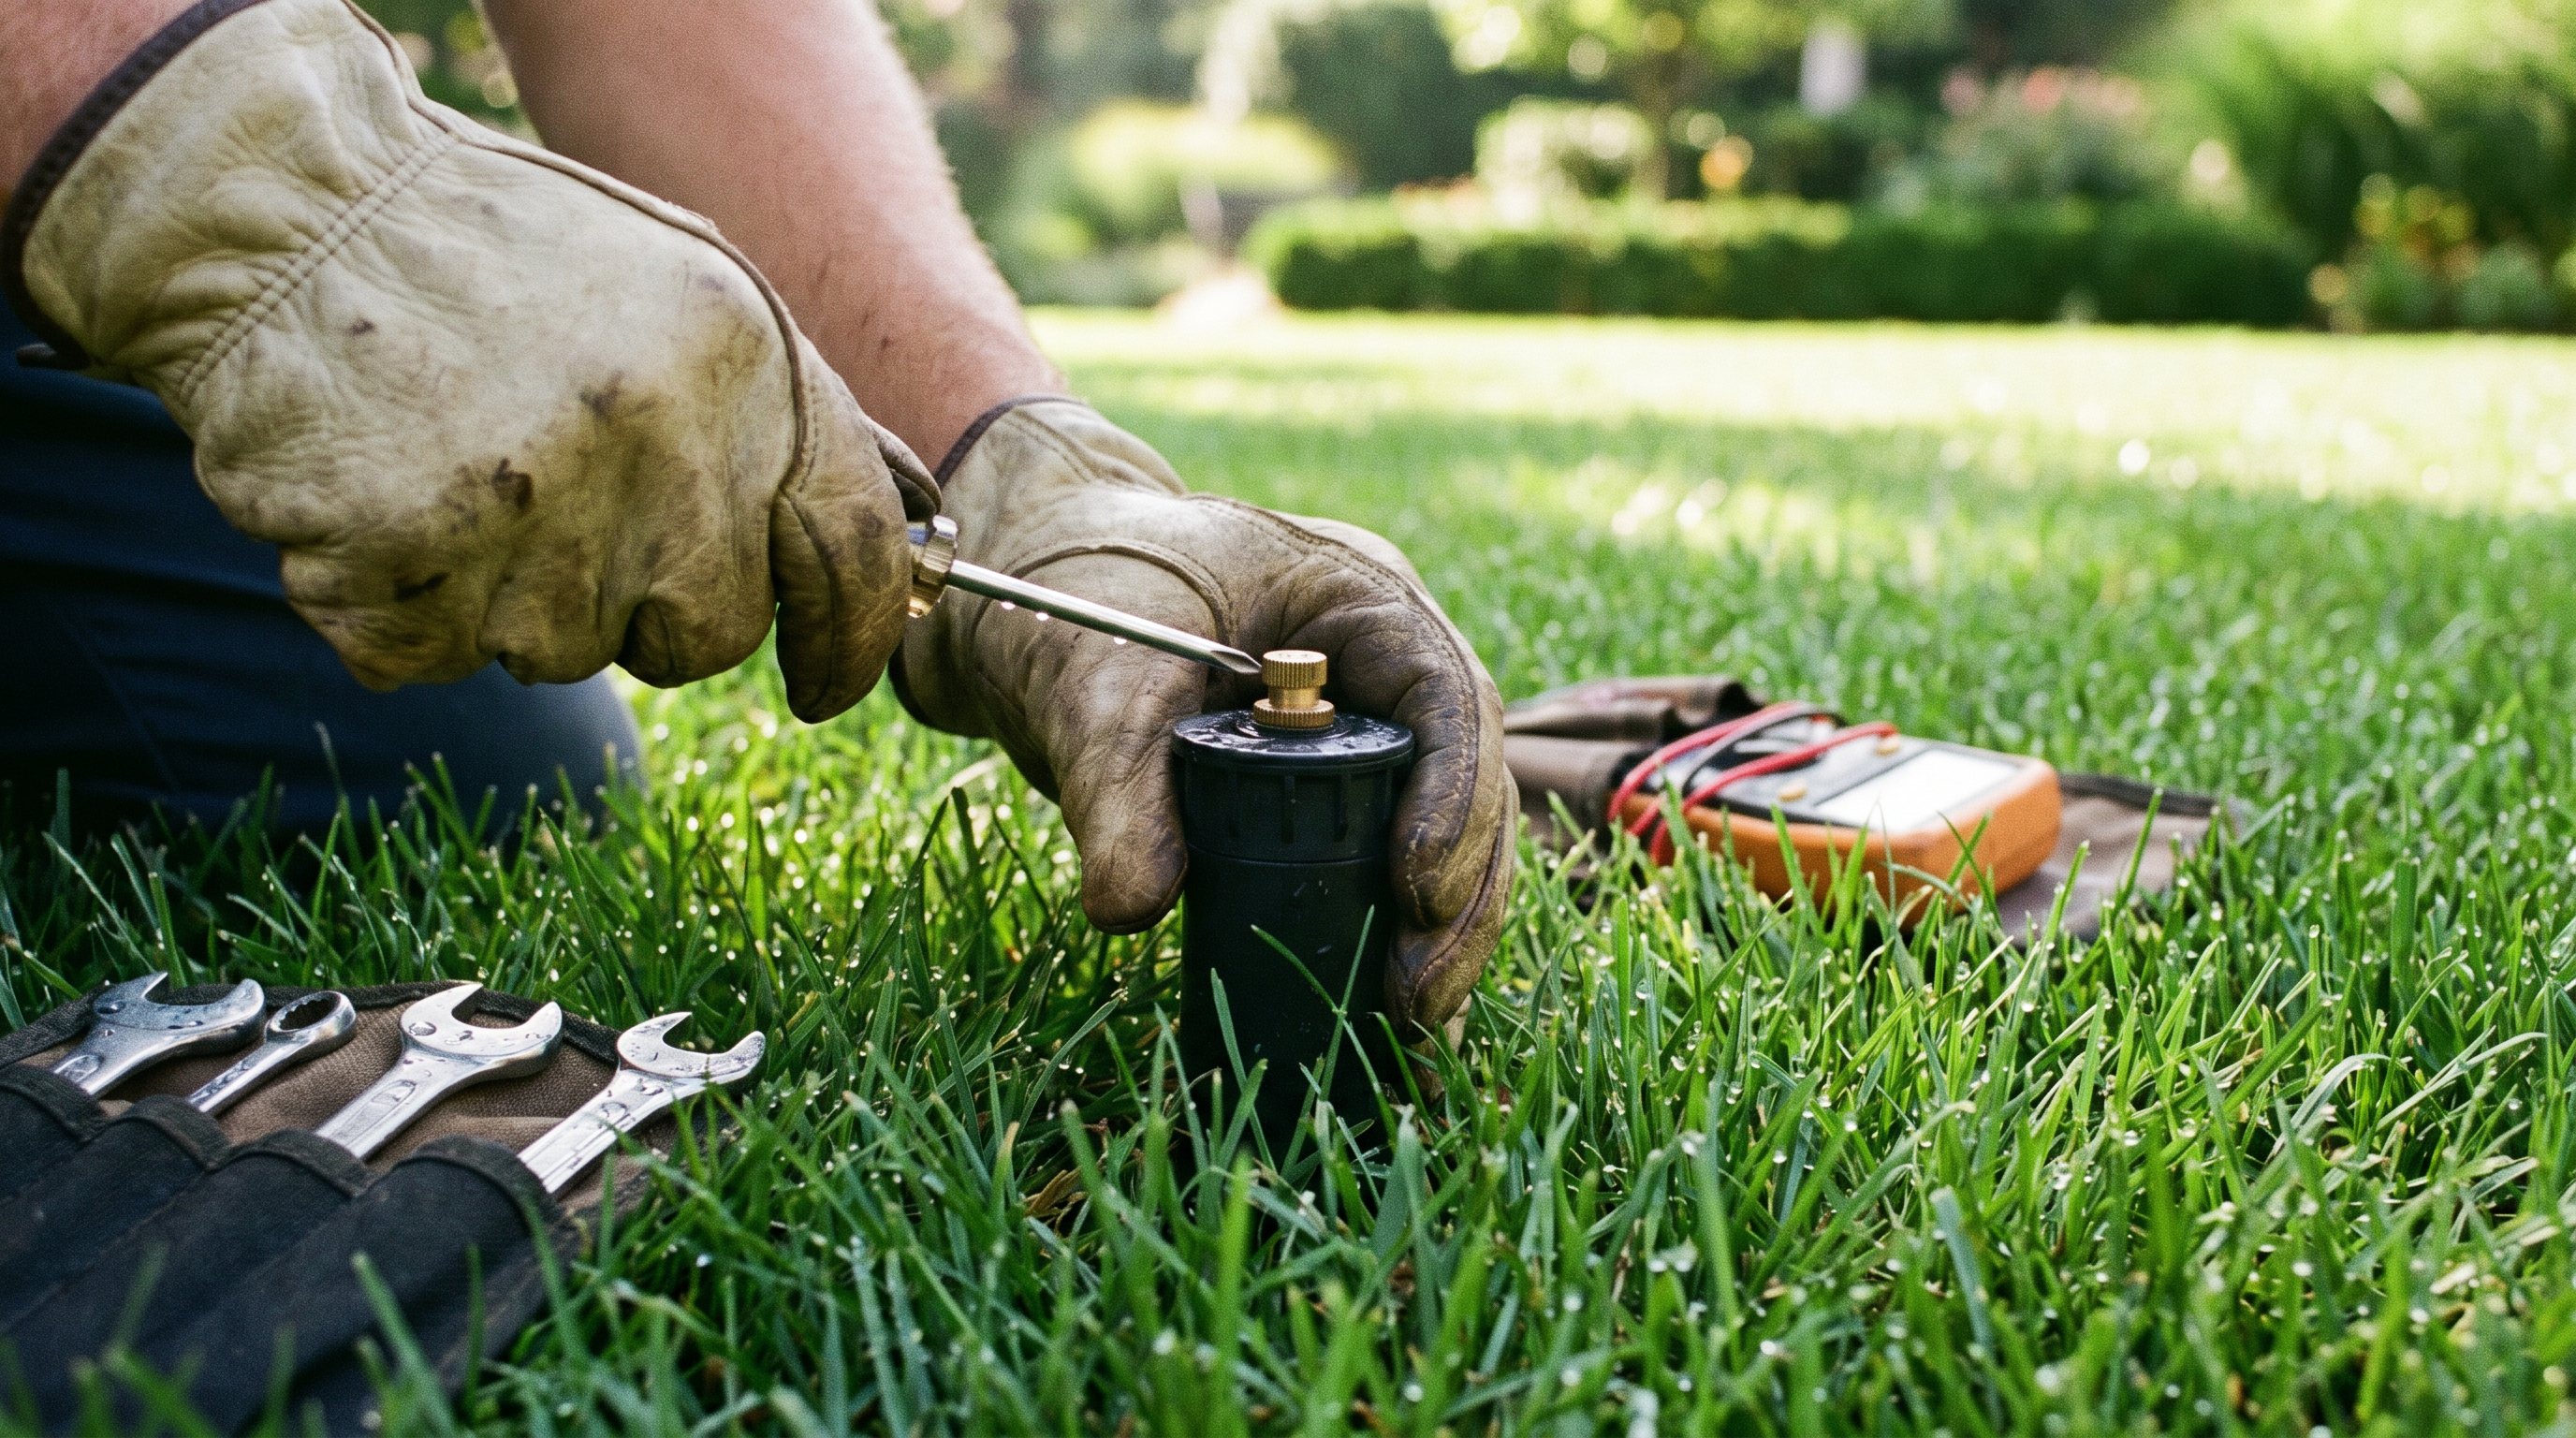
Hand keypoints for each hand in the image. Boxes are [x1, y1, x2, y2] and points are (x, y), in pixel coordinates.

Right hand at [1, 0, 933, 718]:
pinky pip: (436, 655)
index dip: (849, 639)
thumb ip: (790, 422)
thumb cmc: (501, 259)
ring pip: (564, 652)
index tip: (829, 687)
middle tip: (564, 507)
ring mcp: (530, 504)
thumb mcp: (687, 293)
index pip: (848, 544)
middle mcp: (657, 437)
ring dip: (514, 598)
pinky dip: (405, 608)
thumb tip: (904, 551)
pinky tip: (388, 500)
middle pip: (707, 634)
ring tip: (463, 469)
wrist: (286, 215)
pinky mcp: (409, 559)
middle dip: (647, 606)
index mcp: (743, 360)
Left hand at [897, 400, 1515, 1033]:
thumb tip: (1131, 909)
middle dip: (1458, 895)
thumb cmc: (1076, 597)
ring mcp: (1369, 730)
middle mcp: (1386, 669)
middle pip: (1468, 782)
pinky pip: (1382, 864)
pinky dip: (1388, 938)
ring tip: (1416, 1030)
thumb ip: (1113, 783)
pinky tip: (1392, 1026)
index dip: (1453, 796)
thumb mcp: (1093, 680)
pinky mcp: (1330, 794)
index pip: (1449, 695)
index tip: (1415, 891)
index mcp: (1359, 599)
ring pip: (1446, 834)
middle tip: (1416, 997)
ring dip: (1441, 934)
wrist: (1027, 601)